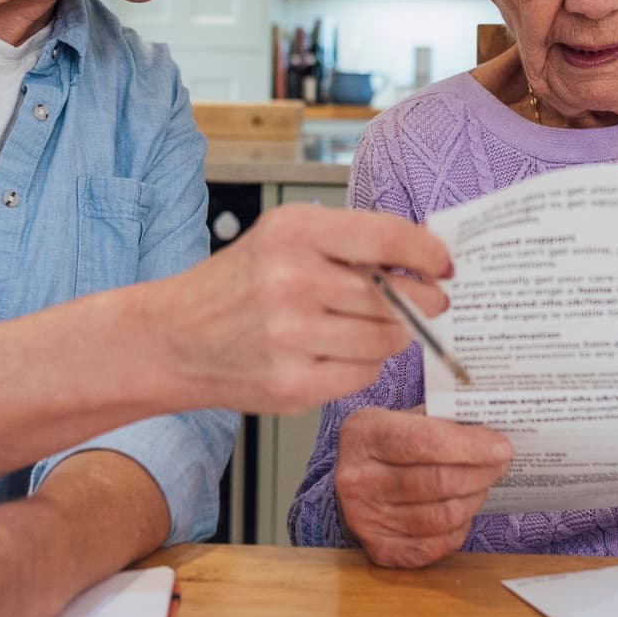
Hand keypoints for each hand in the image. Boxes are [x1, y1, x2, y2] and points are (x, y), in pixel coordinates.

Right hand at [151, 204, 450, 413]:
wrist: (173, 338)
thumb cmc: (235, 285)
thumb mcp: (282, 237)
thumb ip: (348, 241)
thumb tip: (421, 256)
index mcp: (294, 231)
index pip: (388, 238)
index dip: (428, 253)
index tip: (443, 264)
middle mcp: (291, 280)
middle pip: (396, 297)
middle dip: (424, 302)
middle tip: (431, 303)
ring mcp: (291, 337)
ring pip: (386, 340)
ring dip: (392, 335)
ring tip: (372, 326)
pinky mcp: (292, 385)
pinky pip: (363, 375)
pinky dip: (364, 365)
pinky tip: (341, 353)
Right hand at [332, 406, 512, 568]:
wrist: (355, 480)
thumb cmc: (390, 444)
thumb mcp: (405, 419)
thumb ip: (443, 423)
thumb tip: (492, 436)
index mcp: (363, 434)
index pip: (424, 441)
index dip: (470, 446)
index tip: (502, 447)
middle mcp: (357, 478)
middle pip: (437, 481)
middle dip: (480, 473)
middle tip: (500, 464)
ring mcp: (364, 518)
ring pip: (441, 516)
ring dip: (473, 500)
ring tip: (482, 485)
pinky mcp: (379, 549)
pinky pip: (436, 545)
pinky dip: (458, 529)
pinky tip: (462, 511)